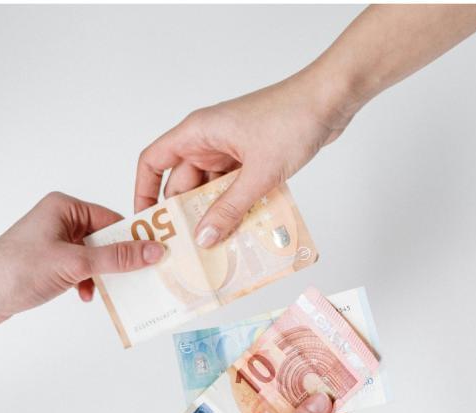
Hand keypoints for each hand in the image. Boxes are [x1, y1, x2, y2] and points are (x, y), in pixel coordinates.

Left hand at [0, 191, 165, 326]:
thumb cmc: (16, 271)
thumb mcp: (75, 263)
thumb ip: (117, 257)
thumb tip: (154, 250)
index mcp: (65, 207)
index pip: (113, 219)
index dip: (135, 238)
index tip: (156, 255)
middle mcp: (60, 220)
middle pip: (106, 238)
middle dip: (120, 260)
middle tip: (141, 276)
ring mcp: (54, 242)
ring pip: (96, 256)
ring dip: (103, 274)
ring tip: (108, 289)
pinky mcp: (50, 262)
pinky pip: (82, 268)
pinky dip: (88, 282)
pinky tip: (85, 295)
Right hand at [134, 71, 355, 247]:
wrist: (330, 100)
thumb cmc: (291, 119)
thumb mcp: (258, 173)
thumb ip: (230, 208)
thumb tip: (203, 237)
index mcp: (197, 133)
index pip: (154, 162)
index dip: (144, 192)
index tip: (148, 223)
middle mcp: (209, 140)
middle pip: (185, 183)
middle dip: (187, 214)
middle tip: (190, 248)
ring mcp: (232, 149)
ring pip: (213, 189)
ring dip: (217, 213)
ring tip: (218, 246)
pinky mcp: (253, 157)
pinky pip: (236, 187)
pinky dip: (238, 206)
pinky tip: (243, 230)